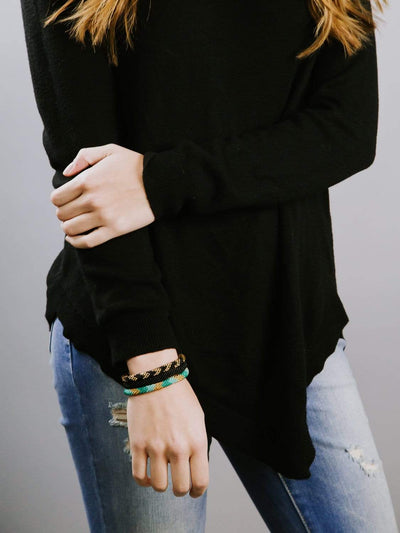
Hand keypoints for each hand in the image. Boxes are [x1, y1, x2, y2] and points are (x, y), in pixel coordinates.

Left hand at [50, 143, 154, 247]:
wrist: (160, 183)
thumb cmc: (135, 165)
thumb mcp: (110, 150)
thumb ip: (84, 156)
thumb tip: (65, 173)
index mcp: (87, 180)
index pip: (57, 197)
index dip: (58, 200)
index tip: (65, 200)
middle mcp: (92, 200)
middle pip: (62, 214)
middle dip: (63, 213)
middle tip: (71, 212)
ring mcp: (103, 216)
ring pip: (71, 229)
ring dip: (68, 228)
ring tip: (73, 224)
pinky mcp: (114, 229)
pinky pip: (87, 241)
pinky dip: (76, 242)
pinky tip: (74, 238)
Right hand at [126, 371, 209, 498]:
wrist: (156, 378)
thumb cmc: (180, 397)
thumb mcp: (198, 419)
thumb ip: (197, 444)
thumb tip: (194, 467)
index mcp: (196, 441)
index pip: (200, 481)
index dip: (198, 491)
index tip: (194, 491)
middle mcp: (177, 448)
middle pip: (180, 488)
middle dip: (180, 490)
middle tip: (178, 484)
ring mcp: (155, 447)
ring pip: (159, 486)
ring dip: (161, 485)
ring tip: (161, 477)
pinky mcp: (137, 444)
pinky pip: (138, 475)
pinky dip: (144, 481)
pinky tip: (147, 476)